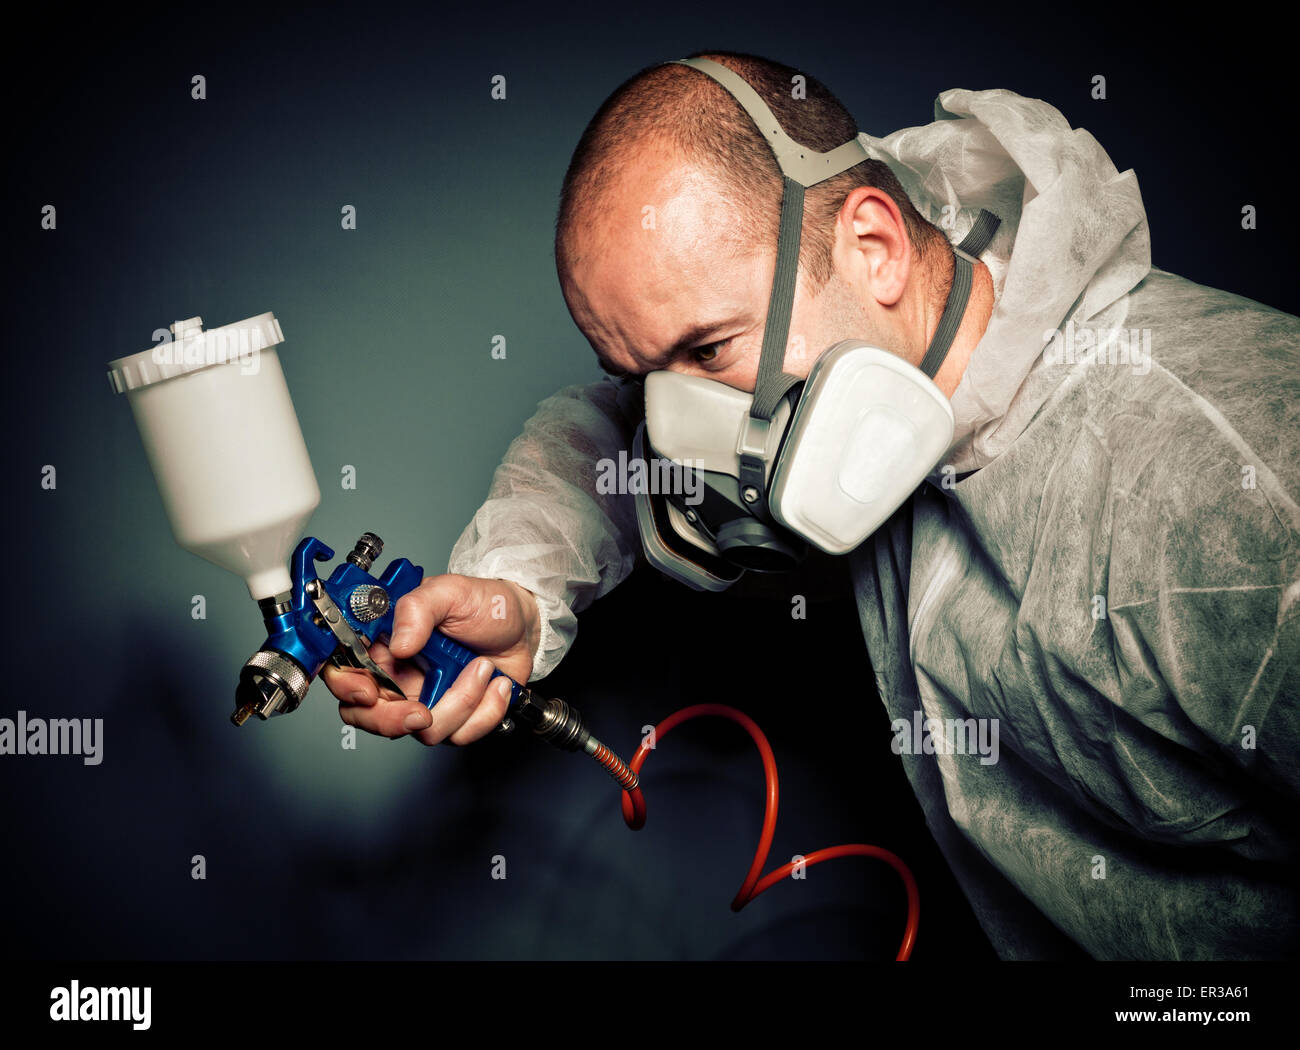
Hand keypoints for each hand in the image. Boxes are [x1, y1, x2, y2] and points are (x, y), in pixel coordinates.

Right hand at [320, 575, 540, 745]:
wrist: (524, 623)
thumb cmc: (484, 604)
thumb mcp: (450, 591)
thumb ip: (417, 607)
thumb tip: (398, 642)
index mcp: (385, 644)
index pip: (344, 673)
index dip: (347, 688)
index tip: (368, 693)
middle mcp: (400, 676)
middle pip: (371, 717)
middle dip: (396, 721)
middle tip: (424, 711)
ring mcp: (427, 699)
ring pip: (424, 730)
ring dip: (461, 700)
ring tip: (482, 667)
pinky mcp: (456, 716)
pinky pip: (461, 734)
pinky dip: (486, 710)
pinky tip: (495, 684)